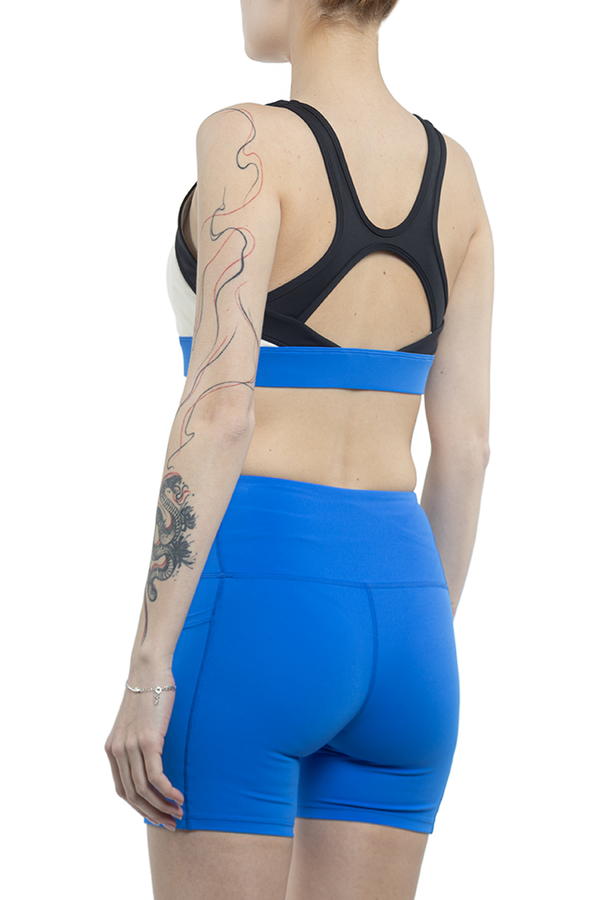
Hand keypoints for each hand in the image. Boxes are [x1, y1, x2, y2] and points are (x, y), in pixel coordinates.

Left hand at [104, 666, 184, 830]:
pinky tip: (179, 796)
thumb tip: (153, 760)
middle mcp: (117, 751)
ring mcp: (130, 746)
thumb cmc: (150, 693)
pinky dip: (167, 792)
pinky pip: (156, 777)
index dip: (140, 807)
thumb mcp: (138, 722)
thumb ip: (139, 742)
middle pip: (132, 795)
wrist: (149, 670)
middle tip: (171, 822)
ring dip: (163, 806)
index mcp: (112, 749)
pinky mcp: (147, 741)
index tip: (157, 816)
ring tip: (179, 812)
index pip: (122, 790)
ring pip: (144, 790)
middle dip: (152, 813)